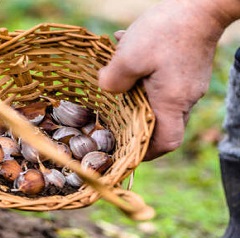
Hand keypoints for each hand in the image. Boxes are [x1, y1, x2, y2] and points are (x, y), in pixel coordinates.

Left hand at [98, 0, 230, 159]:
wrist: (201, 3)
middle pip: (161, 123)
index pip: (165, 142)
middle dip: (135, 122)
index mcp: (172, 102)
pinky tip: (124, 50)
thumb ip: (112, 81)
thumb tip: (106, 90)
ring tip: (115, 73)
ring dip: (135, 92)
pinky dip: (142, 74)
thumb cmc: (166, 30)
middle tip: (111, 117)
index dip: (146, 152)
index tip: (126, 150)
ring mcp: (189, 82)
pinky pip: (162, 80)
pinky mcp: (187, 68)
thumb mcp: (128, 57)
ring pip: (158, 98)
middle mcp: (185, 97)